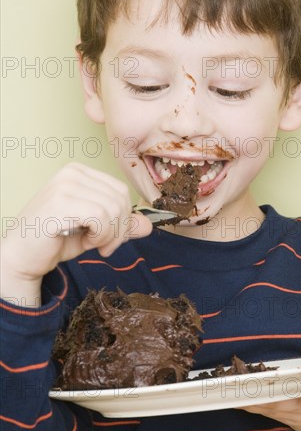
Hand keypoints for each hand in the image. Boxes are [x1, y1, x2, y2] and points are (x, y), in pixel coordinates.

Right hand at [0, 163, 151, 300]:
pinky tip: (85, 242)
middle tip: (105, 245)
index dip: (125, 217)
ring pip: (113, 208)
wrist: (22, 257)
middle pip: (121, 198)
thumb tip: (148, 224)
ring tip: (92, 243)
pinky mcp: (59, 202)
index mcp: (81, 173)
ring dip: (109, 234)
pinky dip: (100, 235)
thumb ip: (122, 225)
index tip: (112, 237)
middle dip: (120, 228)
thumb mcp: (98, 231)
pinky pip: (101, 217)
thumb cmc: (56, 240)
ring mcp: (64, 185)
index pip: (121, 189)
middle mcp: (72, 173)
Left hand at [240, 330, 300, 430]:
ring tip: (229, 387)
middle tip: (239, 382)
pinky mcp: (294, 421)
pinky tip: (236, 396)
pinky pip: (271, 414)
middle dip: (263, 392)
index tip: (289, 387)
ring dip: (253, 399)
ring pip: (276, 409)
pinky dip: (254, 405)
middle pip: (288, 400)